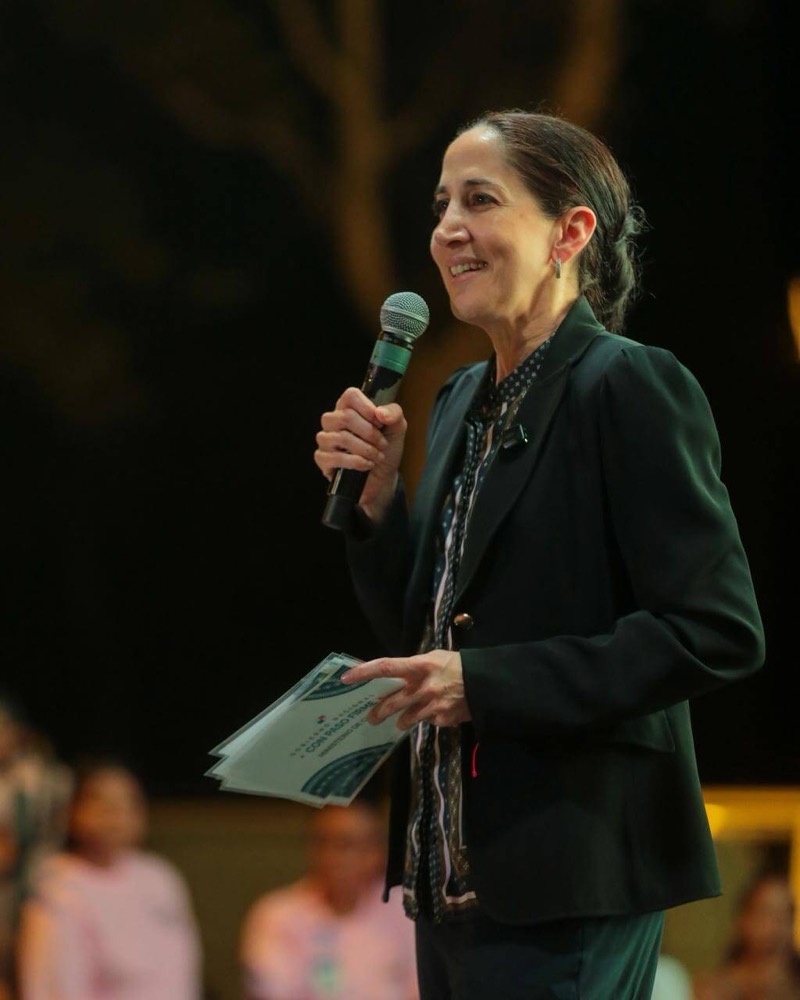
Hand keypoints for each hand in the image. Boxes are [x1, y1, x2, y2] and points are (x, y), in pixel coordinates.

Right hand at [314, 387, 406, 522]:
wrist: (383, 477)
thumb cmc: (385, 449)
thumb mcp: (397, 428)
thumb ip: (394, 414)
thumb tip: (380, 413)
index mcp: (349, 408)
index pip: (350, 395)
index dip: (367, 407)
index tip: (380, 422)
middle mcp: (334, 421)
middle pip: (345, 416)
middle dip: (370, 433)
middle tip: (382, 444)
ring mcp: (326, 440)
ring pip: (341, 437)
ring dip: (365, 449)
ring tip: (377, 456)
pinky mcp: (322, 459)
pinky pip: (334, 457)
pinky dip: (356, 462)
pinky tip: (367, 465)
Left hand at [342, 650, 470, 729]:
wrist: (486, 684)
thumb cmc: (457, 666)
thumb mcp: (435, 658)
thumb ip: (415, 668)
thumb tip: (396, 676)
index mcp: (419, 666)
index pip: (385, 667)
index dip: (364, 672)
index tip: (346, 678)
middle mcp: (422, 686)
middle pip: (390, 702)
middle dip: (378, 711)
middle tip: (370, 716)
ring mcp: (431, 705)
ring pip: (406, 719)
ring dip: (400, 721)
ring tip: (398, 721)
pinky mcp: (441, 719)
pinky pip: (427, 721)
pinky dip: (427, 718)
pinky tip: (435, 713)